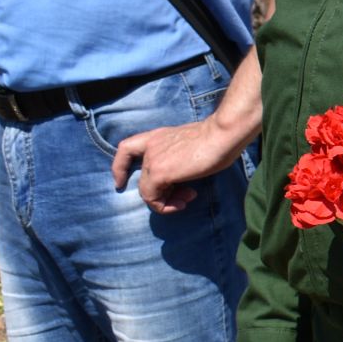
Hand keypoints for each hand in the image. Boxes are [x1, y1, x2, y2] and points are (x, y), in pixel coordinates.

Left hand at [112, 118, 241, 212]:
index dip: (120, 168)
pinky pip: (152, 198)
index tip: (121, 182)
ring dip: (166, 202)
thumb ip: (180, 156)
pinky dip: (165, 206)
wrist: (222, 135)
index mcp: (158, 137)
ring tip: (185, 200)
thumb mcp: (190, 145)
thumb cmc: (218, 137)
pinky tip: (183, 202)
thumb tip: (183, 174)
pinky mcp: (158, 173)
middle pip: (142, 178)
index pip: (126, 149)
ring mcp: (152, 160)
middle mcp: (150, 147)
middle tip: (182, 197)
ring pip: (146, 191)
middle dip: (160, 194)